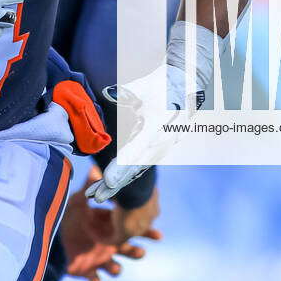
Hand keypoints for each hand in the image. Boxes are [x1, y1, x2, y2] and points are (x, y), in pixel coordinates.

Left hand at [60, 168, 155, 280]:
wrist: (52, 231)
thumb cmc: (70, 214)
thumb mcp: (80, 199)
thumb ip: (89, 186)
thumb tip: (94, 167)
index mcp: (112, 228)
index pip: (134, 231)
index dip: (147, 234)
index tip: (159, 235)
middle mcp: (110, 245)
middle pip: (129, 251)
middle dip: (135, 252)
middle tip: (140, 251)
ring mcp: (100, 258)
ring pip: (115, 266)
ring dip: (116, 268)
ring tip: (117, 268)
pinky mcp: (88, 270)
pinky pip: (94, 279)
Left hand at [86, 64, 199, 202]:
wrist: (184, 85)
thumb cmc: (161, 84)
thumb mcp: (145, 85)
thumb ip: (126, 91)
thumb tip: (107, 92)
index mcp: (158, 124)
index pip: (137, 149)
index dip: (122, 166)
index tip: (108, 180)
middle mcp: (162, 140)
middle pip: (136, 166)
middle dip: (115, 183)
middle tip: (96, 197)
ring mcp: (162, 146)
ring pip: (137, 169)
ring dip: (117, 182)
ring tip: (96, 195)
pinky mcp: (158, 148)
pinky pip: (141, 165)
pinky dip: (125, 175)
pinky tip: (110, 185)